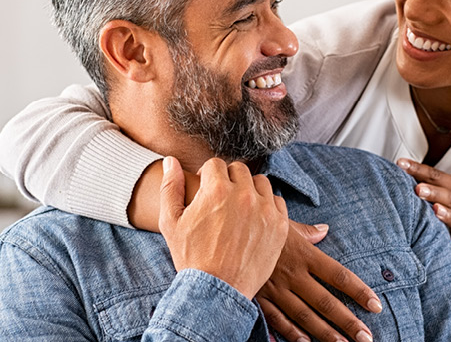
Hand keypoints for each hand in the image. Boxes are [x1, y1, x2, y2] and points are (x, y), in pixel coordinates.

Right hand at [158, 157, 288, 298]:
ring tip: (239, 208)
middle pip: (239, 170)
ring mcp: (264, 210)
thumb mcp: (170, 222)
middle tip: (222, 200)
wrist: (216, 290)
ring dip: (250, 190)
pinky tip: (254, 219)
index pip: (215, 164)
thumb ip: (170, 187)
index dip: (208, 176)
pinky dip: (266, 206)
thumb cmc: (190, 257)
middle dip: (229, 180)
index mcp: (216, 189)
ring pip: (260, 183)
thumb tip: (171, 161)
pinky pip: (276, 202)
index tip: (207, 190)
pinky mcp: (279, 225)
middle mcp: (243, 195)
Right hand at [256, 221, 380, 341]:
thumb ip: (307, 231)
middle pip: (326, 302)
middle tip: (366, 337)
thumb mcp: (283, 222)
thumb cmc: (256, 223)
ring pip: (305, 315)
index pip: (338, 275)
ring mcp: (275, 288)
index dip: (359, 291)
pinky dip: (291, 332)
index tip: (375, 304)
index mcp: (304, 254)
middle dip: (348, 322)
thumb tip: (324, 230)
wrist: (223, 230)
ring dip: (325, 332)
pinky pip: (277, 318)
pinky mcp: (259, 297)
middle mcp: (293, 274)